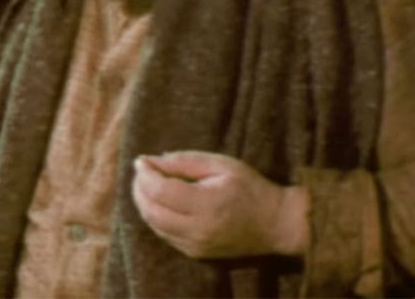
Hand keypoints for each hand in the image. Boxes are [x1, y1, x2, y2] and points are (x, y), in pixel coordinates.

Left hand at [130, 150, 307, 258]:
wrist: (276, 224)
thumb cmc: (250, 188)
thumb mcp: (221, 164)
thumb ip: (184, 161)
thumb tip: (150, 161)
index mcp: (207, 205)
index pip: (160, 191)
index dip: (145, 174)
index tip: (141, 160)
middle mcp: (198, 230)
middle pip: (150, 210)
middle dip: (139, 188)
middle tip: (141, 171)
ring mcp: (196, 246)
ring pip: (153, 224)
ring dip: (144, 203)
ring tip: (147, 184)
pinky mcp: (196, 254)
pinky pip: (164, 234)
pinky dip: (156, 217)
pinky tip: (161, 202)